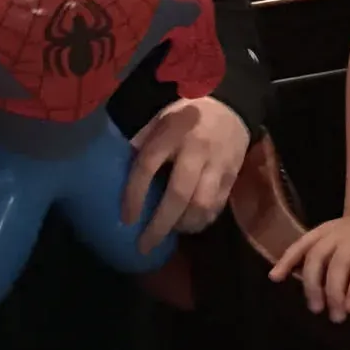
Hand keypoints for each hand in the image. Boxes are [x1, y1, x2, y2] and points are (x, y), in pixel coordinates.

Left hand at [122, 96, 249, 253]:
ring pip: (201, 205)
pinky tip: (190, 225)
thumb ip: (141, 138)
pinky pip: (217, 205)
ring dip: (183, 225)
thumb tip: (116, 165)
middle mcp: (196, 149)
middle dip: (160, 225)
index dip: (135, 194)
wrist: (231, 103)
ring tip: (170, 232)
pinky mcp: (233, 174)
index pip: (148, 166)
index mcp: (171, 131)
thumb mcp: (159, 115)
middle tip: (144, 246)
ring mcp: (218, 164)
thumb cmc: (186, 111)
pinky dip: (202, 221)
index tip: (126, 219)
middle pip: (178, 194)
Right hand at [268, 211, 349, 322]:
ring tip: (314, 307)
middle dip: (334, 290)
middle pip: (338, 260)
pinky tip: (276, 277)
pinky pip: (300, 243)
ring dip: (312, 281)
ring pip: (316, 254)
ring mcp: (333, 231)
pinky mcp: (319, 232)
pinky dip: (286, 259)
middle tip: (336, 317)